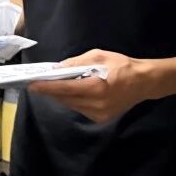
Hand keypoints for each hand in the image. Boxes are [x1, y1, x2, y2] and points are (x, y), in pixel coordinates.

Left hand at [27, 49, 158, 123]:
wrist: (144, 82)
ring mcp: (99, 114)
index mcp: (96, 88)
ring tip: (52, 86)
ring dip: (61, 96)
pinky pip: (80, 109)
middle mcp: (96, 105)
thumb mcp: (98, 56)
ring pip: (71, 105)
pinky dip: (72, 101)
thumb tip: (57, 69)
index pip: (64, 89)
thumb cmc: (121, 65)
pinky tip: (71, 92)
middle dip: (51, 91)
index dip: (46, 88)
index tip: (31, 85)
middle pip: (65, 99)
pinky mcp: (101, 118)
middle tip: (38, 83)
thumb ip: (76, 63)